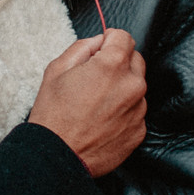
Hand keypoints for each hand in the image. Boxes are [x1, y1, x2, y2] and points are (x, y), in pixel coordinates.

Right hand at [28, 28, 146, 177]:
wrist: (57, 157)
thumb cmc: (54, 115)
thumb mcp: (57, 70)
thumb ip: (82, 47)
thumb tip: (99, 42)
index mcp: (113, 65)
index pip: (124, 37)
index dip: (109, 40)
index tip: (100, 49)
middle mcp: (132, 85)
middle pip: (135, 60)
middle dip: (118, 63)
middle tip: (95, 78)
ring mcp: (139, 110)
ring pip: (136, 87)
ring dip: (121, 88)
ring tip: (96, 104)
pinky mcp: (139, 130)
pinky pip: (135, 111)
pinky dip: (123, 111)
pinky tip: (102, 120)